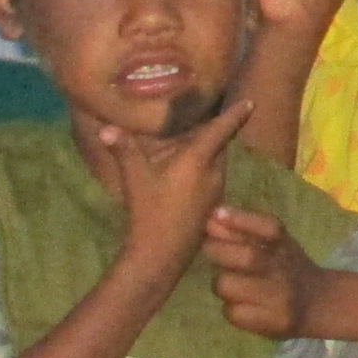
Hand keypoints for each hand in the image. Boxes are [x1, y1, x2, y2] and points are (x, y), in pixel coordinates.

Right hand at [91, 98, 255, 280]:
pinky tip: (183, 170)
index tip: (251, 102)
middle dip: (214, 131)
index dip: (234, 115)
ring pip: (214, 162)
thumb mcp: (134, 178)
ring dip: (205, 151)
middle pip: (218, 144)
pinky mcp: (210, 205)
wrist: (161, 255)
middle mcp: (213, 172)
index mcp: (198, 159)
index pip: (221, 130)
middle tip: (204, 116)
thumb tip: (105, 126)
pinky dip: (201, 168)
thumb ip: (123, 149)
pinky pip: (210, 177)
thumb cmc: (149, 212)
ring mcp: (214, 191)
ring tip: (188, 140)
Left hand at [204, 205, 321, 338]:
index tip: (215, 214)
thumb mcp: (272, 243)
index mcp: (284, 244)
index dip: (240, 220)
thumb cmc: (285, 266)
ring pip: (230, 287)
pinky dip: (232, 309)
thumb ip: (241, 229)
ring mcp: (280, 298)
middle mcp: (285, 269)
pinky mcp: (274, 323)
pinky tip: (243, 305)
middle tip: (208, 249)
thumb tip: (211, 216)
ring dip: (222, 283)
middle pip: (248, 257)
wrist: (317, 302)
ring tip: (232, 284)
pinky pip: (234, 313)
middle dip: (218, 251)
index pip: (269, 227)